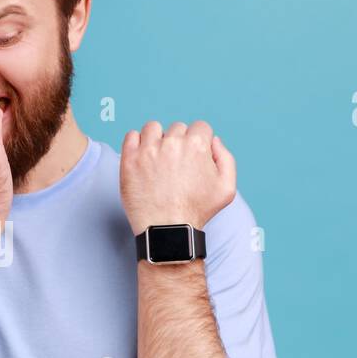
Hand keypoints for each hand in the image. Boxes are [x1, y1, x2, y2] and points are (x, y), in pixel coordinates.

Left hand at [120, 120, 235, 232]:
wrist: (167, 230)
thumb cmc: (196, 212)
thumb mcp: (226, 188)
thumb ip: (226, 158)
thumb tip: (214, 140)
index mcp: (197, 145)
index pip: (200, 127)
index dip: (199, 141)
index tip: (192, 156)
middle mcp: (172, 143)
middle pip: (177, 128)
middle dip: (178, 142)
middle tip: (175, 164)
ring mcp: (148, 150)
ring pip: (153, 128)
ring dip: (156, 138)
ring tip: (157, 158)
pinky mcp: (130, 159)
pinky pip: (131, 136)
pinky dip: (136, 142)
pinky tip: (142, 157)